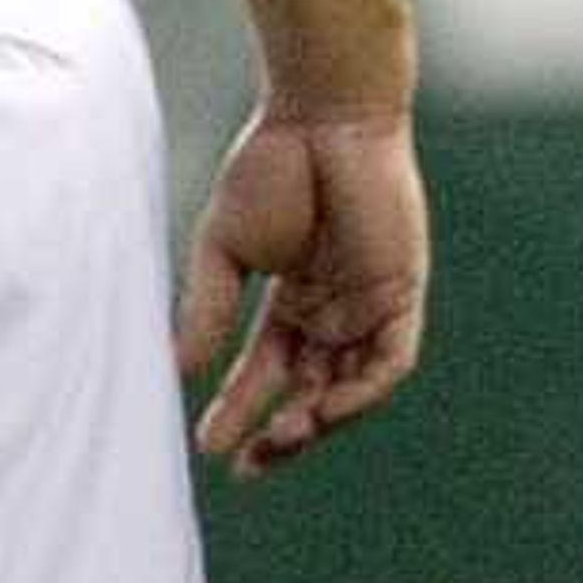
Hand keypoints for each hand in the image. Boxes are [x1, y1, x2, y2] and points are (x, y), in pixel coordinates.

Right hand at [177, 115, 429, 475]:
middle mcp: (334, 309)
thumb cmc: (271, 165)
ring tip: (276, 444)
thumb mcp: (224, 249)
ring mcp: (370, 304)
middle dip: (279, 432)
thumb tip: (180, 370)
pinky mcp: (401, 292)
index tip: (208, 446)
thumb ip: (207, 309)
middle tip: (244, 467)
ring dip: (316, 422)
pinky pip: (388, 363)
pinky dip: (358, 393)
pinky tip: (320, 412)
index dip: (241, 410)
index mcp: (293, 299)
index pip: (268, 371)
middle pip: (310, 390)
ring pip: (350, 387)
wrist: (321, 115)